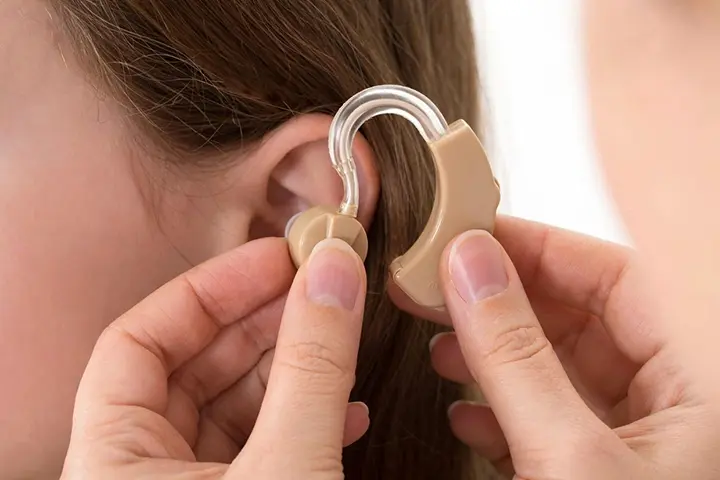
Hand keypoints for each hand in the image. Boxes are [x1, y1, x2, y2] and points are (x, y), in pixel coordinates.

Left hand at [61, 238, 367, 478]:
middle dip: (264, 321)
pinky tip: (347, 408)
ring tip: (338, 333)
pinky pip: (263, 448)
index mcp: (113, 463)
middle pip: (194, 366)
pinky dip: (305, 421)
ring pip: (234, 407)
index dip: (208, 290)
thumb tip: (335, 271)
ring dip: (294, 368)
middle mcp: (143, 475)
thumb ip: (312, 369)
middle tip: (318, 283)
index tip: (273, 259)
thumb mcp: (287, 467)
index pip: (136, 342)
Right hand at [398, 216, 719, 478]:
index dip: (540, 248)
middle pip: (581, 320)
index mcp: (705, 384)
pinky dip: (501, 413)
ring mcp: (637, 444)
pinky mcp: (599, 476)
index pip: (620, 278)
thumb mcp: (569, 457)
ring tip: (440, 347)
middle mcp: (678, 406)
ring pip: (557, 371)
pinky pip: (548, 423)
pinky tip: (464, 412)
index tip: (471, 235)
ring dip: (492, 356)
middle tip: (438, 285)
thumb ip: (515, 359)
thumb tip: (469, 267)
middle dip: (501, 303)